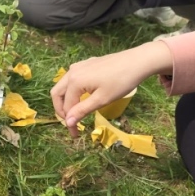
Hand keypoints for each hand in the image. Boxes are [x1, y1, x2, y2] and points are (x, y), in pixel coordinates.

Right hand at [51, 42, 172, 135]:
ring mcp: (78, 66)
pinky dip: (72, 91)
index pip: (66, 107)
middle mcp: (72, 72)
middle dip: (61, 110)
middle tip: (71, 123)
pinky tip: (84, 97)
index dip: (69, 122)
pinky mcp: (86, 64)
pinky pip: (72, 79)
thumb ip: (82, 110)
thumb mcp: (102, 99)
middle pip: (57, 93)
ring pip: (63, 85)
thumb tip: (68, 122)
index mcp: (74, 81)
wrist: (137, 61)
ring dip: (66, 100)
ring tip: (77, 112)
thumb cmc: (121, 82)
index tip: (75, 134)